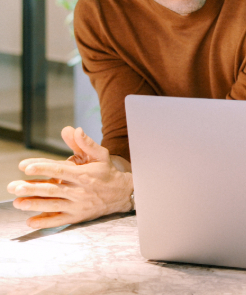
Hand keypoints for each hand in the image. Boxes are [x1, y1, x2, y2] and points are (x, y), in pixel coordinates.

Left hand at [7, 127, 133, 228]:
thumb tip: (75, 129)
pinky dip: (45, 223)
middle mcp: (80, 191)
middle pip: (53, 190)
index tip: (26, 167)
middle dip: (32, 188)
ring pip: (53, 206)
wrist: (123, 194)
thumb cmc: (108, 172)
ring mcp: (78, 205)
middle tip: (14, 187)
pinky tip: (31, 222)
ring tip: (18, 202)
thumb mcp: (101, 155)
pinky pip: (59, 221)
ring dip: (34, 205)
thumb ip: (85, 143)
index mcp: (83, 175)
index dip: (43, 168)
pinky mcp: (77, 217)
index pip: (60, 170)